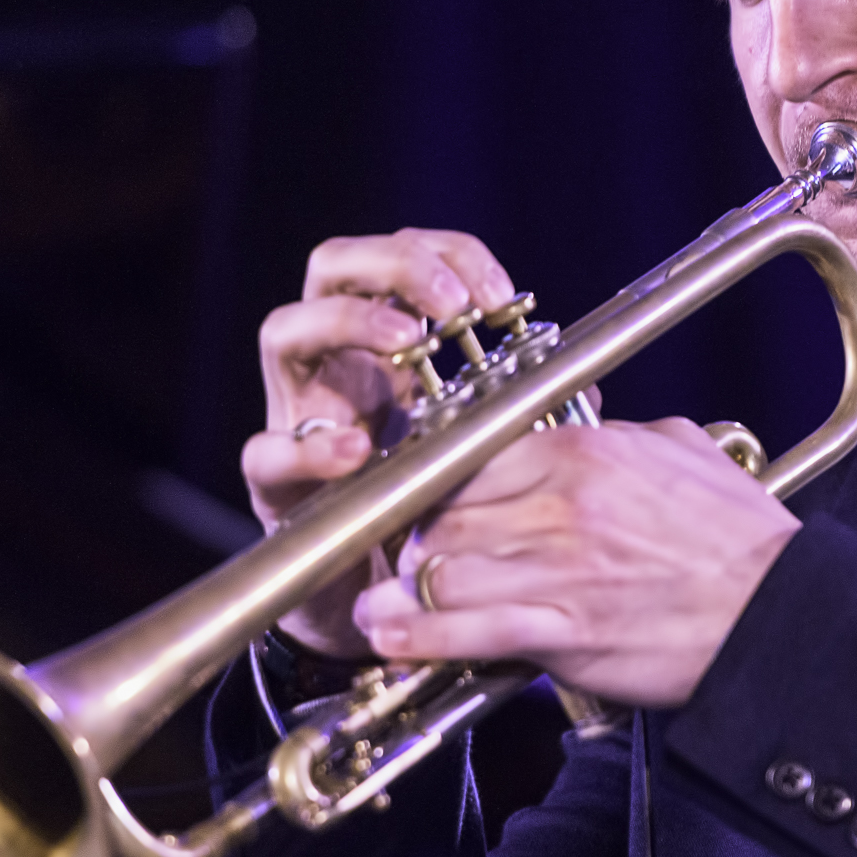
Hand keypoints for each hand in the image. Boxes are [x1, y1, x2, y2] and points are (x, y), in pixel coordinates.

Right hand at [242, 228, 515, 654]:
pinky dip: (308, 446)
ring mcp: (297, 415)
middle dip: (396, 265)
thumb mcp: (474, 445)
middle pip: (335, 266)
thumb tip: (591, 393)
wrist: (367, 600)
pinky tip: (357, 448)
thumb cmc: (422, 506)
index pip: (405, 256)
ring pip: (285, 331)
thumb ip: (520, 412)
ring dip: (350, 322)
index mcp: (385, 345)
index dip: (453, 257)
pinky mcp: (272, 483)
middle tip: (453, 303)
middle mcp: (333, 364)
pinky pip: (266, 452)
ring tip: (408, 344)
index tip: (504, 298)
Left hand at [351, 418, 802, 707]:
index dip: (433, 484)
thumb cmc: (739, 536)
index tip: (419, 503)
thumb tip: (587, 416)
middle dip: (414, 542)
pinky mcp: (563, 633)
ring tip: (383, 607)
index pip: (467, 455)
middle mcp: (558, 505)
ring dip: (406, 593)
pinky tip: (393, 639)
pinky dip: (420, 637)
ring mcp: (557, 570)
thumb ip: (618, 430)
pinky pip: (467, 631)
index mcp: (582, 451)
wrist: (778, 610)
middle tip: (405, 562)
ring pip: (441, 571)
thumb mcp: (679, 450)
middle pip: (440, 514)